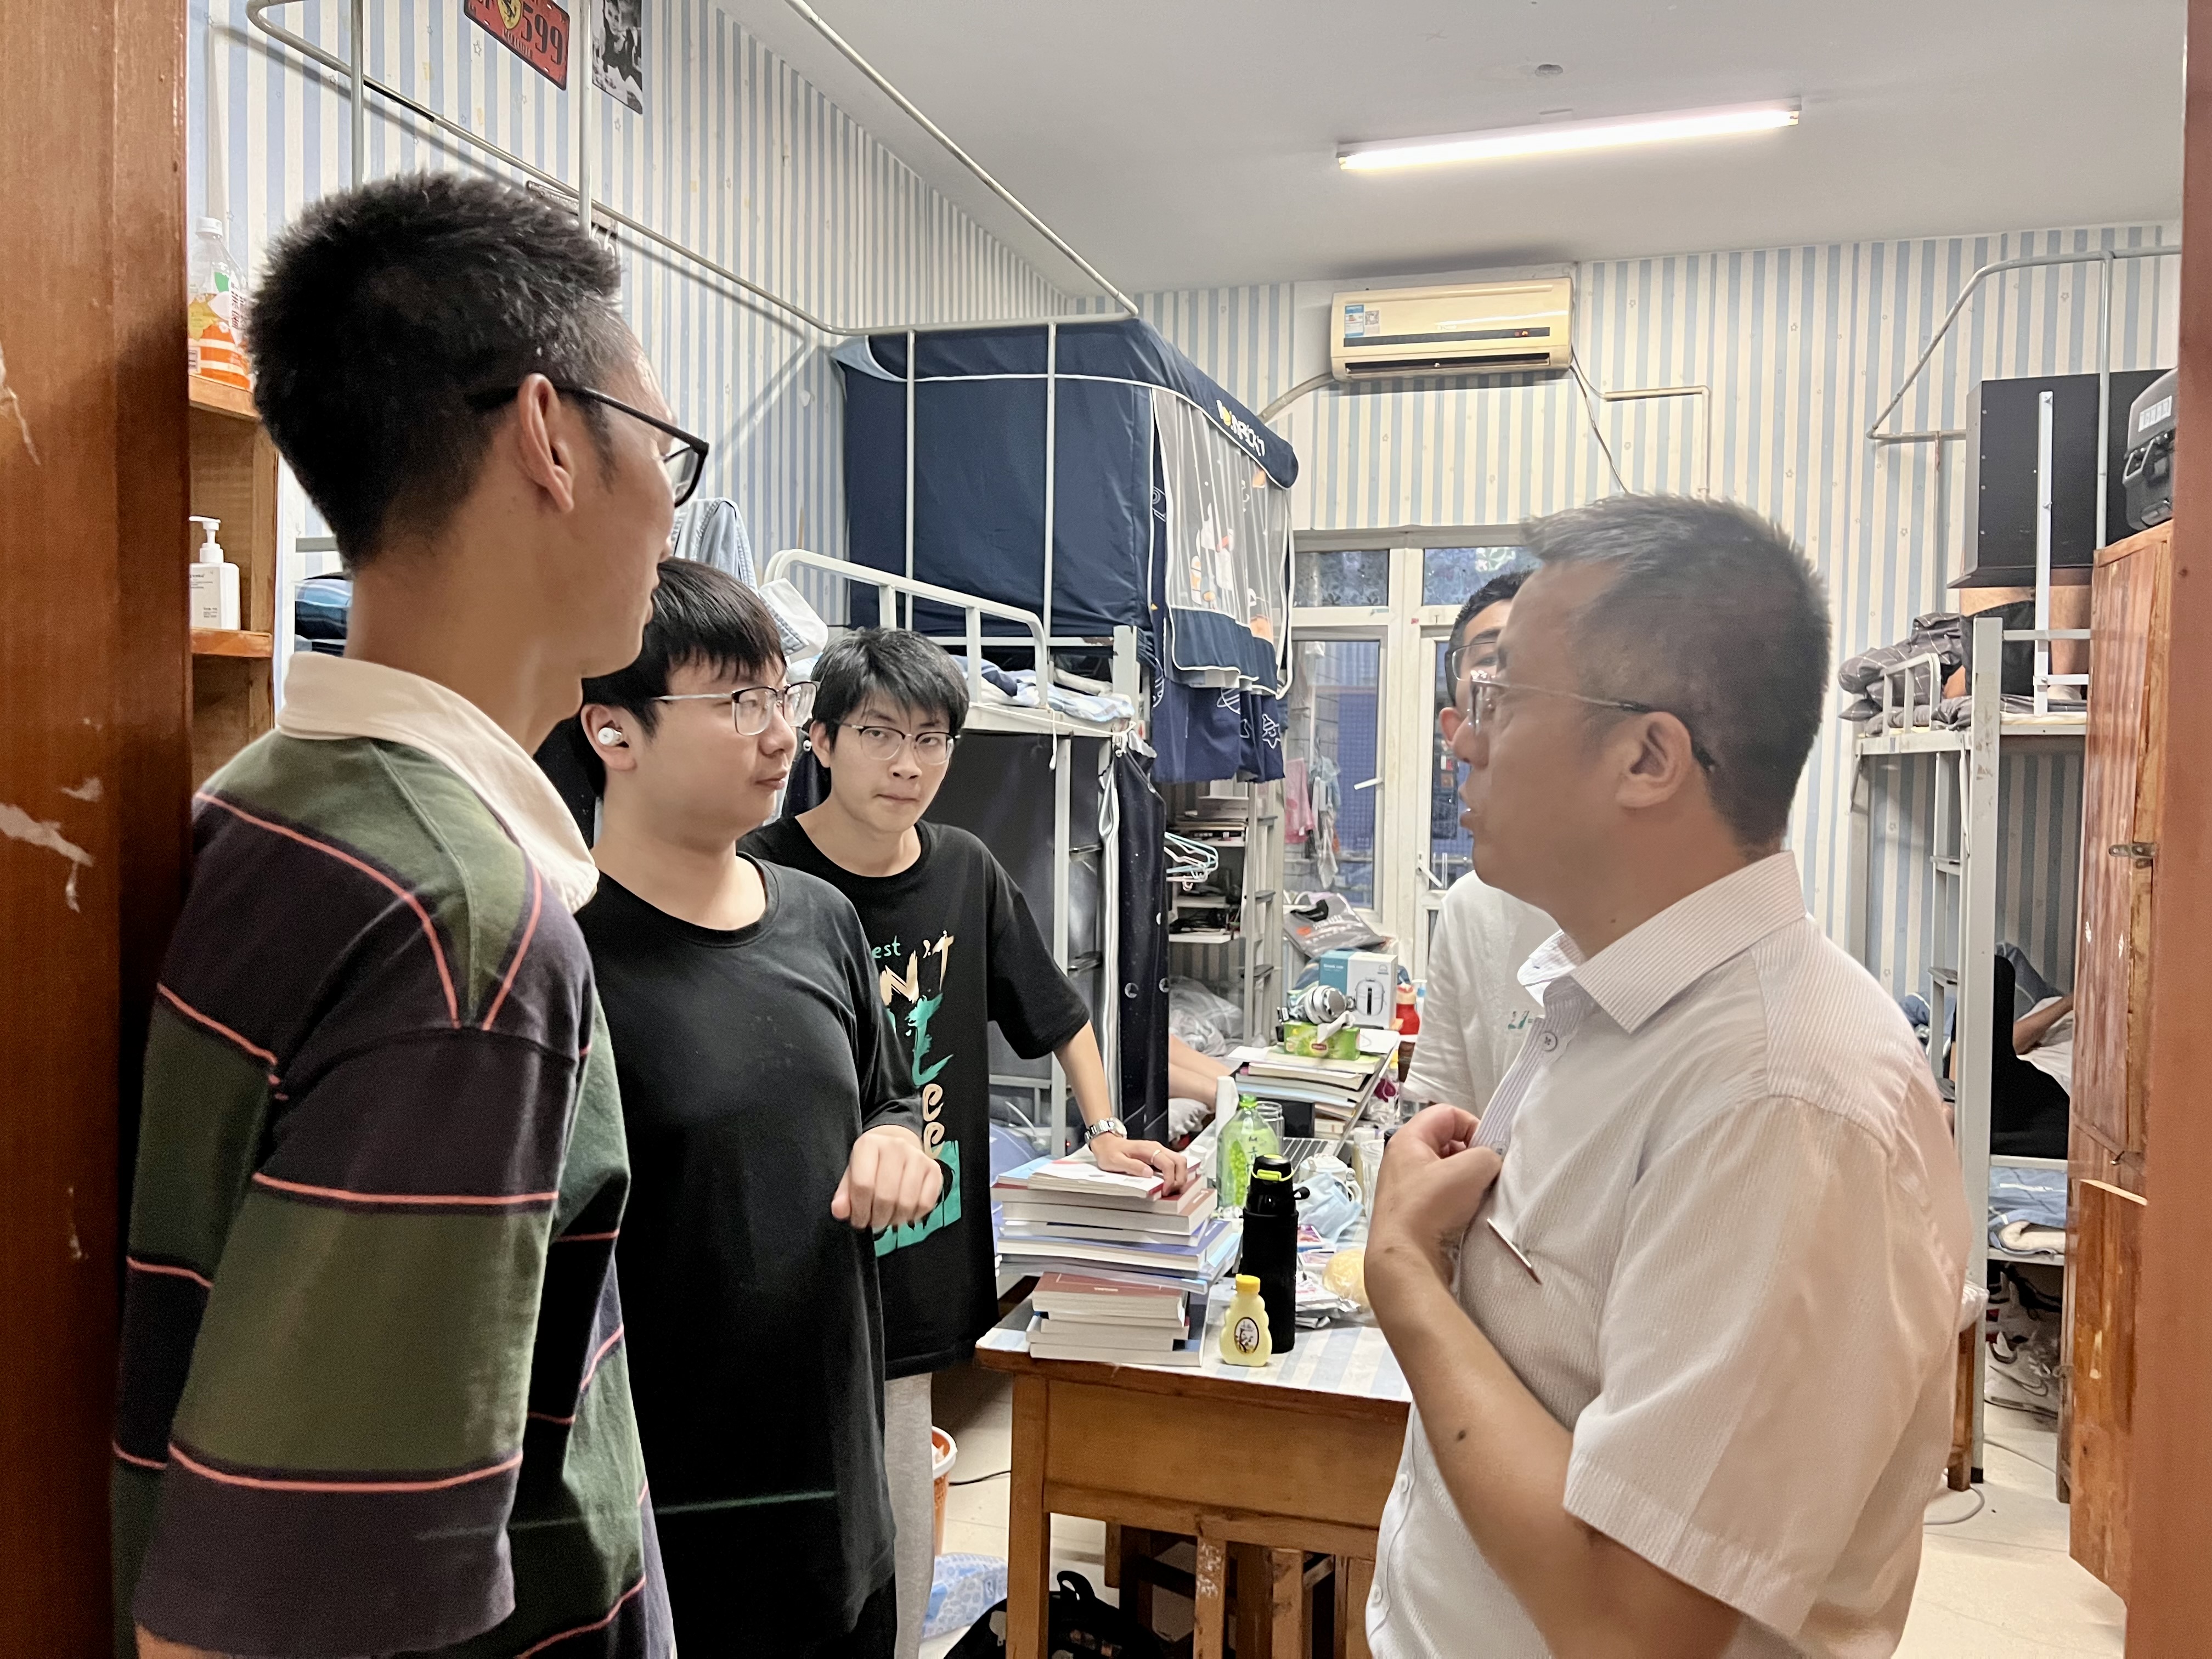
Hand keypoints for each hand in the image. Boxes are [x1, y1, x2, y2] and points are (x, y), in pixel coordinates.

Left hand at [832, 1126, 943, 1230]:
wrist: (896, 1148)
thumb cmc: (870, 1166)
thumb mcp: (851, 1175)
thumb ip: (844, 1194)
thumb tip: (839, 1211)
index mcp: (869, 1144)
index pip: (863, 1185)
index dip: (859, 1210)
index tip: (858, 1220)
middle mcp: (896, 1146)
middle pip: (886, 1196)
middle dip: (877, 1218)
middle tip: (873, 1223)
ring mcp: (918, 1156)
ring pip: (907, 1202)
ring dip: (895, 1219)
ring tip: (888, 1218)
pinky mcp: (934, 1169)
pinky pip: (926, 1203)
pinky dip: (914, 1216)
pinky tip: (904, 1213)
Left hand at [1089, 1133, 1190, 1195]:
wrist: (1107, 1143)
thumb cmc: (1110, 1152)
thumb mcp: (1116, 1161)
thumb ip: (1133, 1167)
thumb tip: (1148, 1173)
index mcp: (1148, 1149)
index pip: (1168, 1164)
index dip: (1170, 1179)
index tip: (1165, 1190)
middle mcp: (1156, 1148)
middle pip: (1179, 1161)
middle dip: (1180, 1178)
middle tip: (1172, 1191)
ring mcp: (1158, 1151)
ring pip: (1179, 1161)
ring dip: (1180, 1176)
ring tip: (1172, 1188)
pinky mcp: (1158, 1155)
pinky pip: (1173, 1163)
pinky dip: (1176, 1174)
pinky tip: (1169, 1182)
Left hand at [1365, 1106, 1500, 1322]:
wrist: (1405, 1259)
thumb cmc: (1429, 1208)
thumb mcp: (1470, 1169)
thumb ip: (1488, 1155)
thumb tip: (1489, 1163)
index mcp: (1408, 1140)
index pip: (1448, 1114)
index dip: (1474, 1126)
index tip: (1489, 1150)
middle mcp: (1402, 1161)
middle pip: (1447, 1143)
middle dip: (1472, 1157)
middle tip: (1487, 1175)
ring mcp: (1405, 1189)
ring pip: (1446, 1174)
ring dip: (1467, 1183)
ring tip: (1479, 1198)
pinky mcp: (1412, 1215)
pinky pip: (1442, 1199)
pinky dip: (1458, 1204)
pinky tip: (1468, 1216)